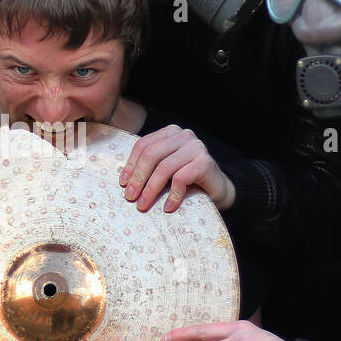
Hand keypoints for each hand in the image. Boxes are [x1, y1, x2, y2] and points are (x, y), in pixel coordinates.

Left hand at [119, 125, 235, 212]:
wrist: (218, 189)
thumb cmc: (188, 180)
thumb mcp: (165, 170)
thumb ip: (149, 166)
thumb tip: (124, 180)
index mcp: (170, 133)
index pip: (143, 145)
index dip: (131, 165)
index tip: (123, 184)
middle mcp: (184, 135)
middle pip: (151, 155)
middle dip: (138, 178)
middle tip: (130, 197)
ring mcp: (196, 147)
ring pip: (164, 168)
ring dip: (151, 190)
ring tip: (143, 205)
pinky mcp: (205, 162)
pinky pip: (181, 179)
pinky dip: (172, 196)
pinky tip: (168, 208)